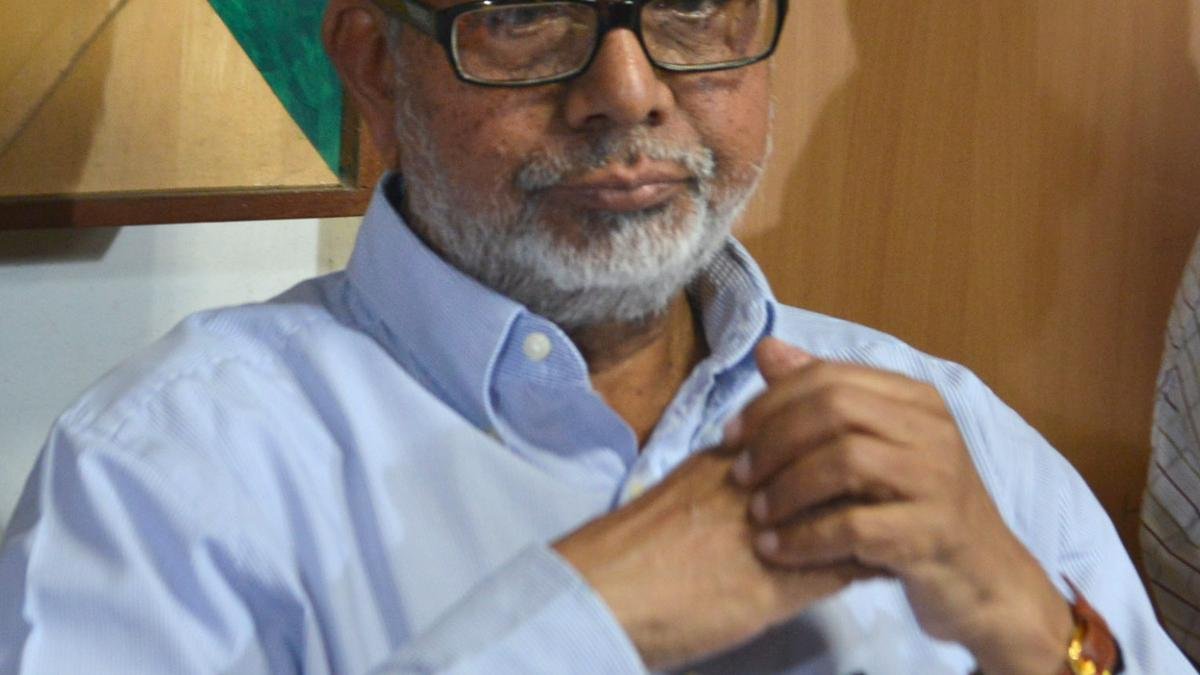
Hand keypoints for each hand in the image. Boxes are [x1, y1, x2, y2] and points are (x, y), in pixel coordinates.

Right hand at [554, 449, 877, 670]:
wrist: (604, 591)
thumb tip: (747, 480)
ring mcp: (773, 533)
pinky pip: (842, 567)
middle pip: (834, 465)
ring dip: (877, 515)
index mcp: (728, 462)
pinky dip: (871, 563)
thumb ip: (716, 480)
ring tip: (903, 520)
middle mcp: (758, 489)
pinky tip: (890, 567)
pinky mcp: (780, 584)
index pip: (802, 436)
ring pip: (848, 511)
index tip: (864, 445)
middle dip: (868, 472)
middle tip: (898, 479)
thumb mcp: (678, 497)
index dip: (836, 442)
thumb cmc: (627, 551)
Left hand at [726, 338, 1072, 674]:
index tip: (730, 437)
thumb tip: (767, 348)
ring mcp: (937, 481)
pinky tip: (774, 552)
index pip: (829, 377)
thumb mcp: (874, 449)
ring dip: (787, 489)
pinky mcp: (931, 534)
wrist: (984, 582)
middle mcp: (932, 430)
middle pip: (834, 409)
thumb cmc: (916, 510)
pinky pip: (853, 526)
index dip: (770, 403)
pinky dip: (804, 538)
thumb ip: (824, 399)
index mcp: (915, 400)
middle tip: (739, 476)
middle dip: (774, 440)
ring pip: (844, 461)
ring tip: (755, 515)